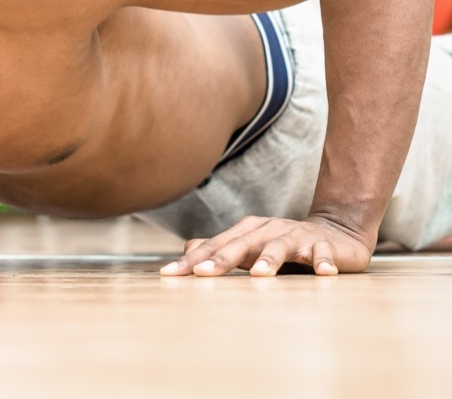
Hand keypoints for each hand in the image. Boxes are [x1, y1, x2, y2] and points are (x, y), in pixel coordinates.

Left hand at [158, 215, 374, 276]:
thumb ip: (221, 249)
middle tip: (202, 273)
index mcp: (246, 231)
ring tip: (260, 274)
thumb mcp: (250, 246)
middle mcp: (268, 230)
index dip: (192, 260)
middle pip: (241, 244)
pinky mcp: (323, 246)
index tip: (169, 274)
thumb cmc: (282, 245)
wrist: (335, 232)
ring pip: (280, 247)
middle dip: (221, 259)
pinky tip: (322, 272)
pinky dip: (322, 262)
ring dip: (270, 260)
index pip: (214, 246)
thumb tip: (187, 251)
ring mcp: (296, 236)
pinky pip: (322, 253)